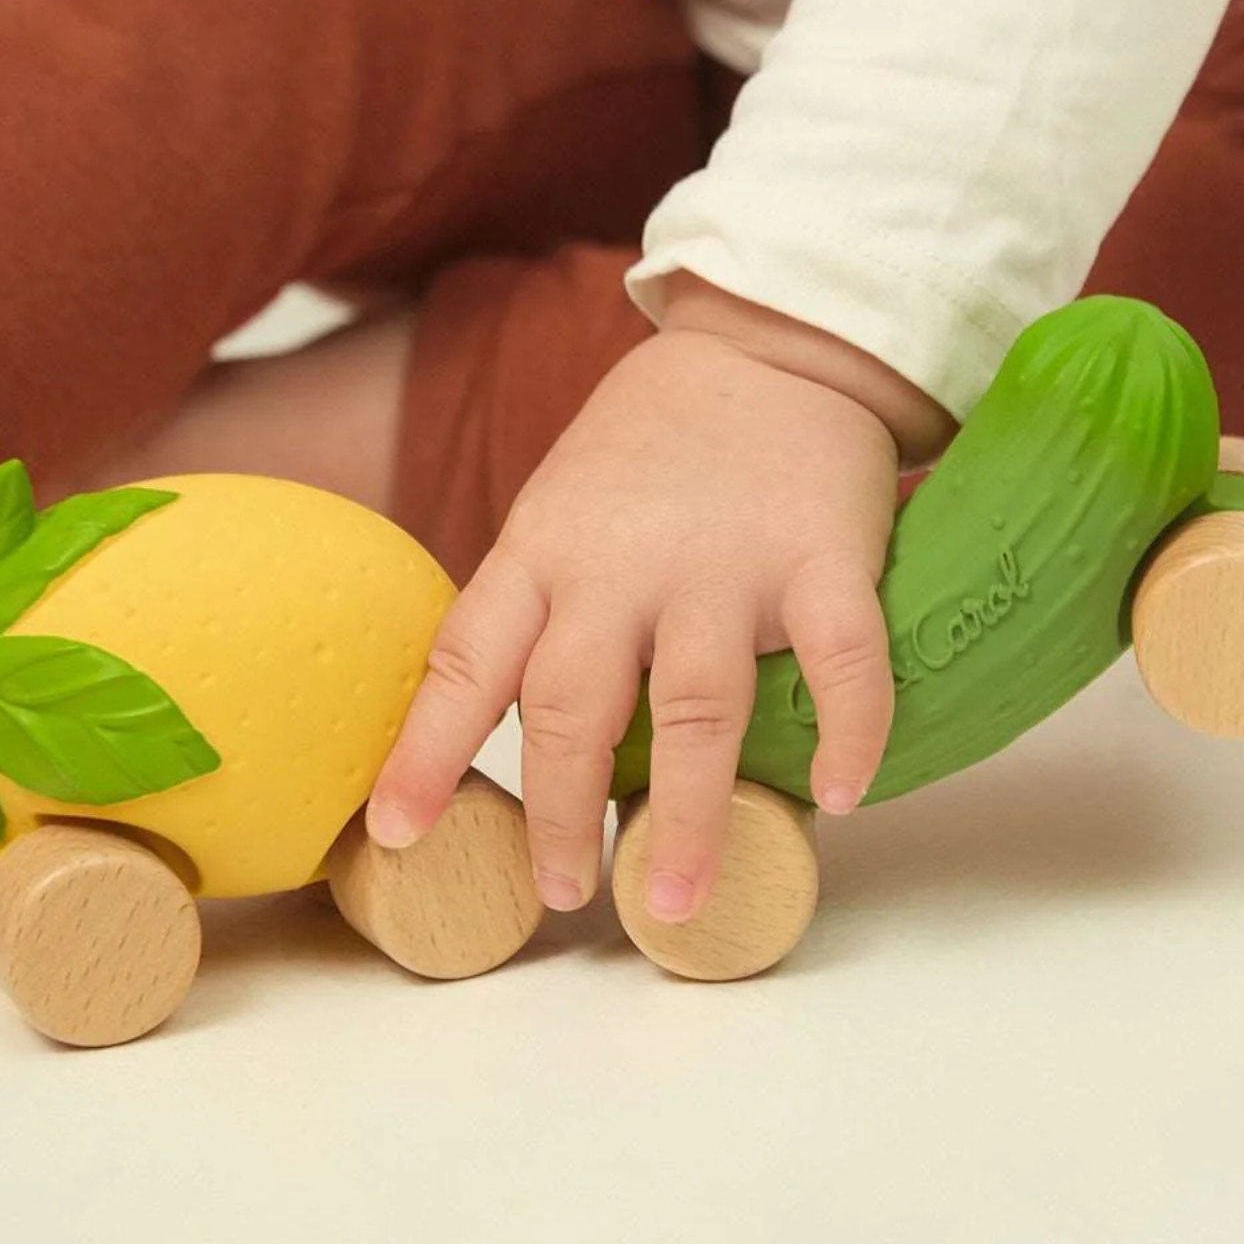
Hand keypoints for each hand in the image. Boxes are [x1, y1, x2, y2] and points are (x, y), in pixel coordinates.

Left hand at [366, 276, 953, 919]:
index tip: (397, 833)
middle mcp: (620, 564)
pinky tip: (836, 798)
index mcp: (543, 549)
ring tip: (675, 899)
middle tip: (559, 893)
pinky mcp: (823, 559)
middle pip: (569, 705)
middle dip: (555, 812)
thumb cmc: (655, 448)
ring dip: (686, 816)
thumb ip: (542, 608)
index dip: (426, 753)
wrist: (771, 343)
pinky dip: (846, 733)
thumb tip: (520, 741)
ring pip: (694, 710)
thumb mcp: (562, 508)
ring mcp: (725, 564)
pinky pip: (839, 663)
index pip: (466, 660)